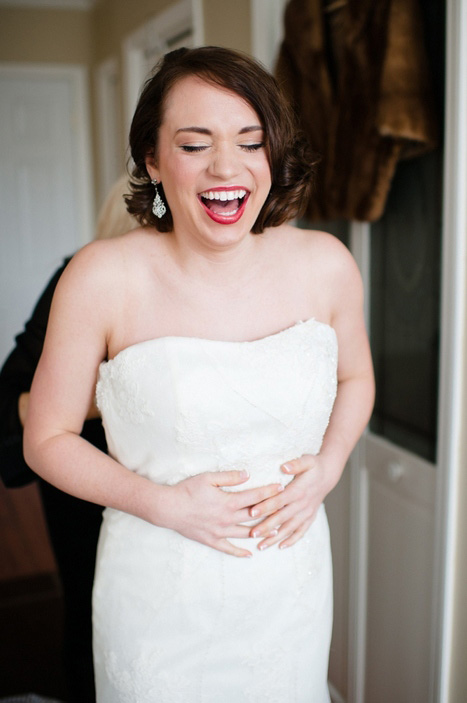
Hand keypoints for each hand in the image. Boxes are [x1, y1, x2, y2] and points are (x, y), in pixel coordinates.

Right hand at [161, 470, 284, 557]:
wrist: (168, 508)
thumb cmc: (187, 490)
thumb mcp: (208, 478)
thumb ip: (229, 477)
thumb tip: (248, 475)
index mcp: (228, 502)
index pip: (254, 497)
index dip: (269, 492)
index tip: (282, 489)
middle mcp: (227, 519)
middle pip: (254, 516)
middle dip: (271, 512)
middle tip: (285, 510)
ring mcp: (220, 531)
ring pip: (245, 533)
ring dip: (261, 532)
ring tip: (276, 532)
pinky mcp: (211, 540)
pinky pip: (228, 548)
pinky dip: (240, 552)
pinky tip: (250, 554)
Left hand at [247, 455, 330, 550]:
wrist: (328, 475)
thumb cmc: (314, 466)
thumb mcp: (307, 460)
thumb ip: (296, 464)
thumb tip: (284, 467)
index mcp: (299, 490)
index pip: (279, 500)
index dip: (266, 506)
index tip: (252, 512)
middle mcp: (303, 504)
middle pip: (282, 517)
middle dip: (266, 527)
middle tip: (252, 534)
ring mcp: (307, 513)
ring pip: (289, 528)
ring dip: (275, 538)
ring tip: (261, 546)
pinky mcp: (310, 517)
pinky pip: (301, 532)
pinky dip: (292, 540)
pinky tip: (281, 547)